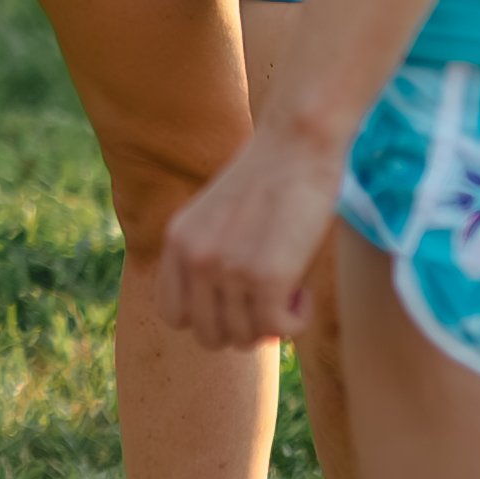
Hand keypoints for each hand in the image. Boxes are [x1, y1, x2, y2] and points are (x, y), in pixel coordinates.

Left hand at [148, 126, 343, 351]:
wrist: (298, 142)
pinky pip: (278, 328)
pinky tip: (305, 291)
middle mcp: (194, 257)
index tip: (240, 303)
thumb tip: (240, 329)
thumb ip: (212, 264)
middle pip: (209, 336)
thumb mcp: (219, 219)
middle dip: (244, 327)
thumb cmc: (271, 179)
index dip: (210, 319)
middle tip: (273, 299)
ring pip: (245, 337)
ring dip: (274, 323)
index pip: (174, 316)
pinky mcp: (266, 275)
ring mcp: (226, 268)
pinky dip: (296, 320)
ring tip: (292, 285)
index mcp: (177, 242)